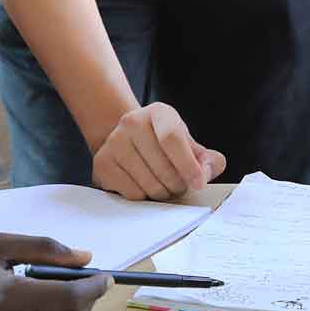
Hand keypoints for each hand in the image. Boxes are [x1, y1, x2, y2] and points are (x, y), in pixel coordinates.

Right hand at [91, 102, 226, 199]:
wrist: (127, 142)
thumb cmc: (163, 145)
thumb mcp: (188, 145)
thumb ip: (207, 159)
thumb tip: (207, 172)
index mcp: (159, 113)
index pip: (172, 139)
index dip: (188, 165)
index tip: (198, 183)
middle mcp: (132, 122)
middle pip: (164, 168)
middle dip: (178, 185)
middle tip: (178, 184)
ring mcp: (114, 142)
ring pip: (149, 185)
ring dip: (162, 194)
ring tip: (162, 185)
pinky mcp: (102, 162)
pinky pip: (133, 193)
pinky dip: (144, 197)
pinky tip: (143, 185)